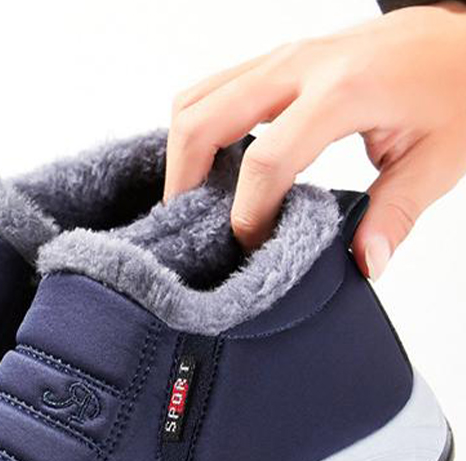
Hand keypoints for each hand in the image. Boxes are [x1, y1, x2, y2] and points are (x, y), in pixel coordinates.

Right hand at [165, 2, 465, 278]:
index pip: (266, 160)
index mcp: (344, 90)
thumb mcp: (440, 159)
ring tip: (195, 201)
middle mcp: (301, 65)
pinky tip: (212, 168)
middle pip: (204, 121)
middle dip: (185, 183)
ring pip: (195, 100)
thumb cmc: (454, 86)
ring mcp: (282, 57)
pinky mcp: (274, 60)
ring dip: (183, 154)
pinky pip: (211, 90)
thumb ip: (395, 215)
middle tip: (187, 226)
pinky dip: (196, 131)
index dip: (249, 214)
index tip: (254, 245)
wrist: (462, 37)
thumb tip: (364, 262)